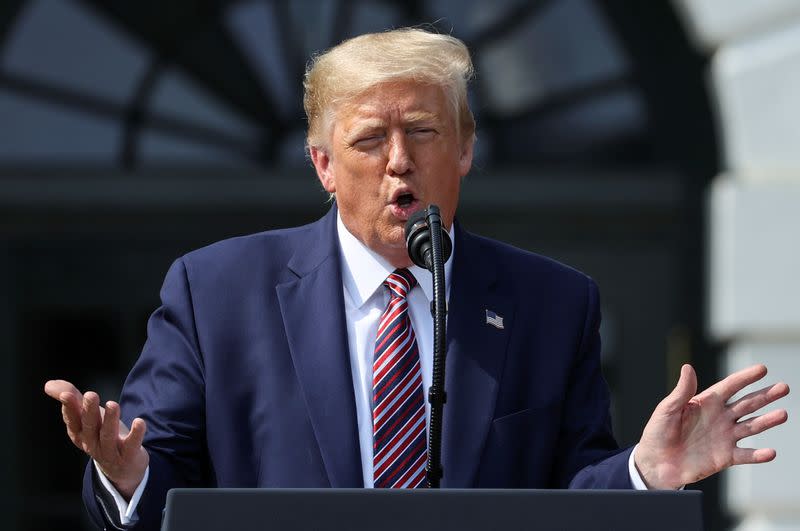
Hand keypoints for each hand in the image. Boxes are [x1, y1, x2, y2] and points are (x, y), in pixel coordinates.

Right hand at [44, 379, 148, 499]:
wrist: (121, 468)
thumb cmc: (101, 435)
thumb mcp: (86, 417)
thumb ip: (71, 399)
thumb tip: (48, 384)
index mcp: (80, 434)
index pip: (72, 420)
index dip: (69, 408)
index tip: (67, 394)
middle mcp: (92, 443)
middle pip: (90, 427)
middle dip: (89, 411)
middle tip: (90, 395)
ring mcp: (110, 451)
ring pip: (108, 436)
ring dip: (110, 420)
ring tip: (112, 404)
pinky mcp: (128, 456)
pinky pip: (131, 445)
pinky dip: (136, 434)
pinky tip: (139, 422)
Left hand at [634, 364, 788, 489]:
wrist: (656, 463)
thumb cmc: (658, 432)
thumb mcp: (667, 409)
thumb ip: (682, 391)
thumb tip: (688, 367)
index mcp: (706, 403)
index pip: (729, 386)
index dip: (745, 378)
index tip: (762, 369)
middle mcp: (720, 417)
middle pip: (747, 404)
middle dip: (765, 396)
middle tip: (784, 387)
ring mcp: (724, 437)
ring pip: (751, 426)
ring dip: (767, 421)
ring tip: (783, 414)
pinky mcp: (725, 457)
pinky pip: (745, 455)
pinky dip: (758, 455)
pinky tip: (770, 452)